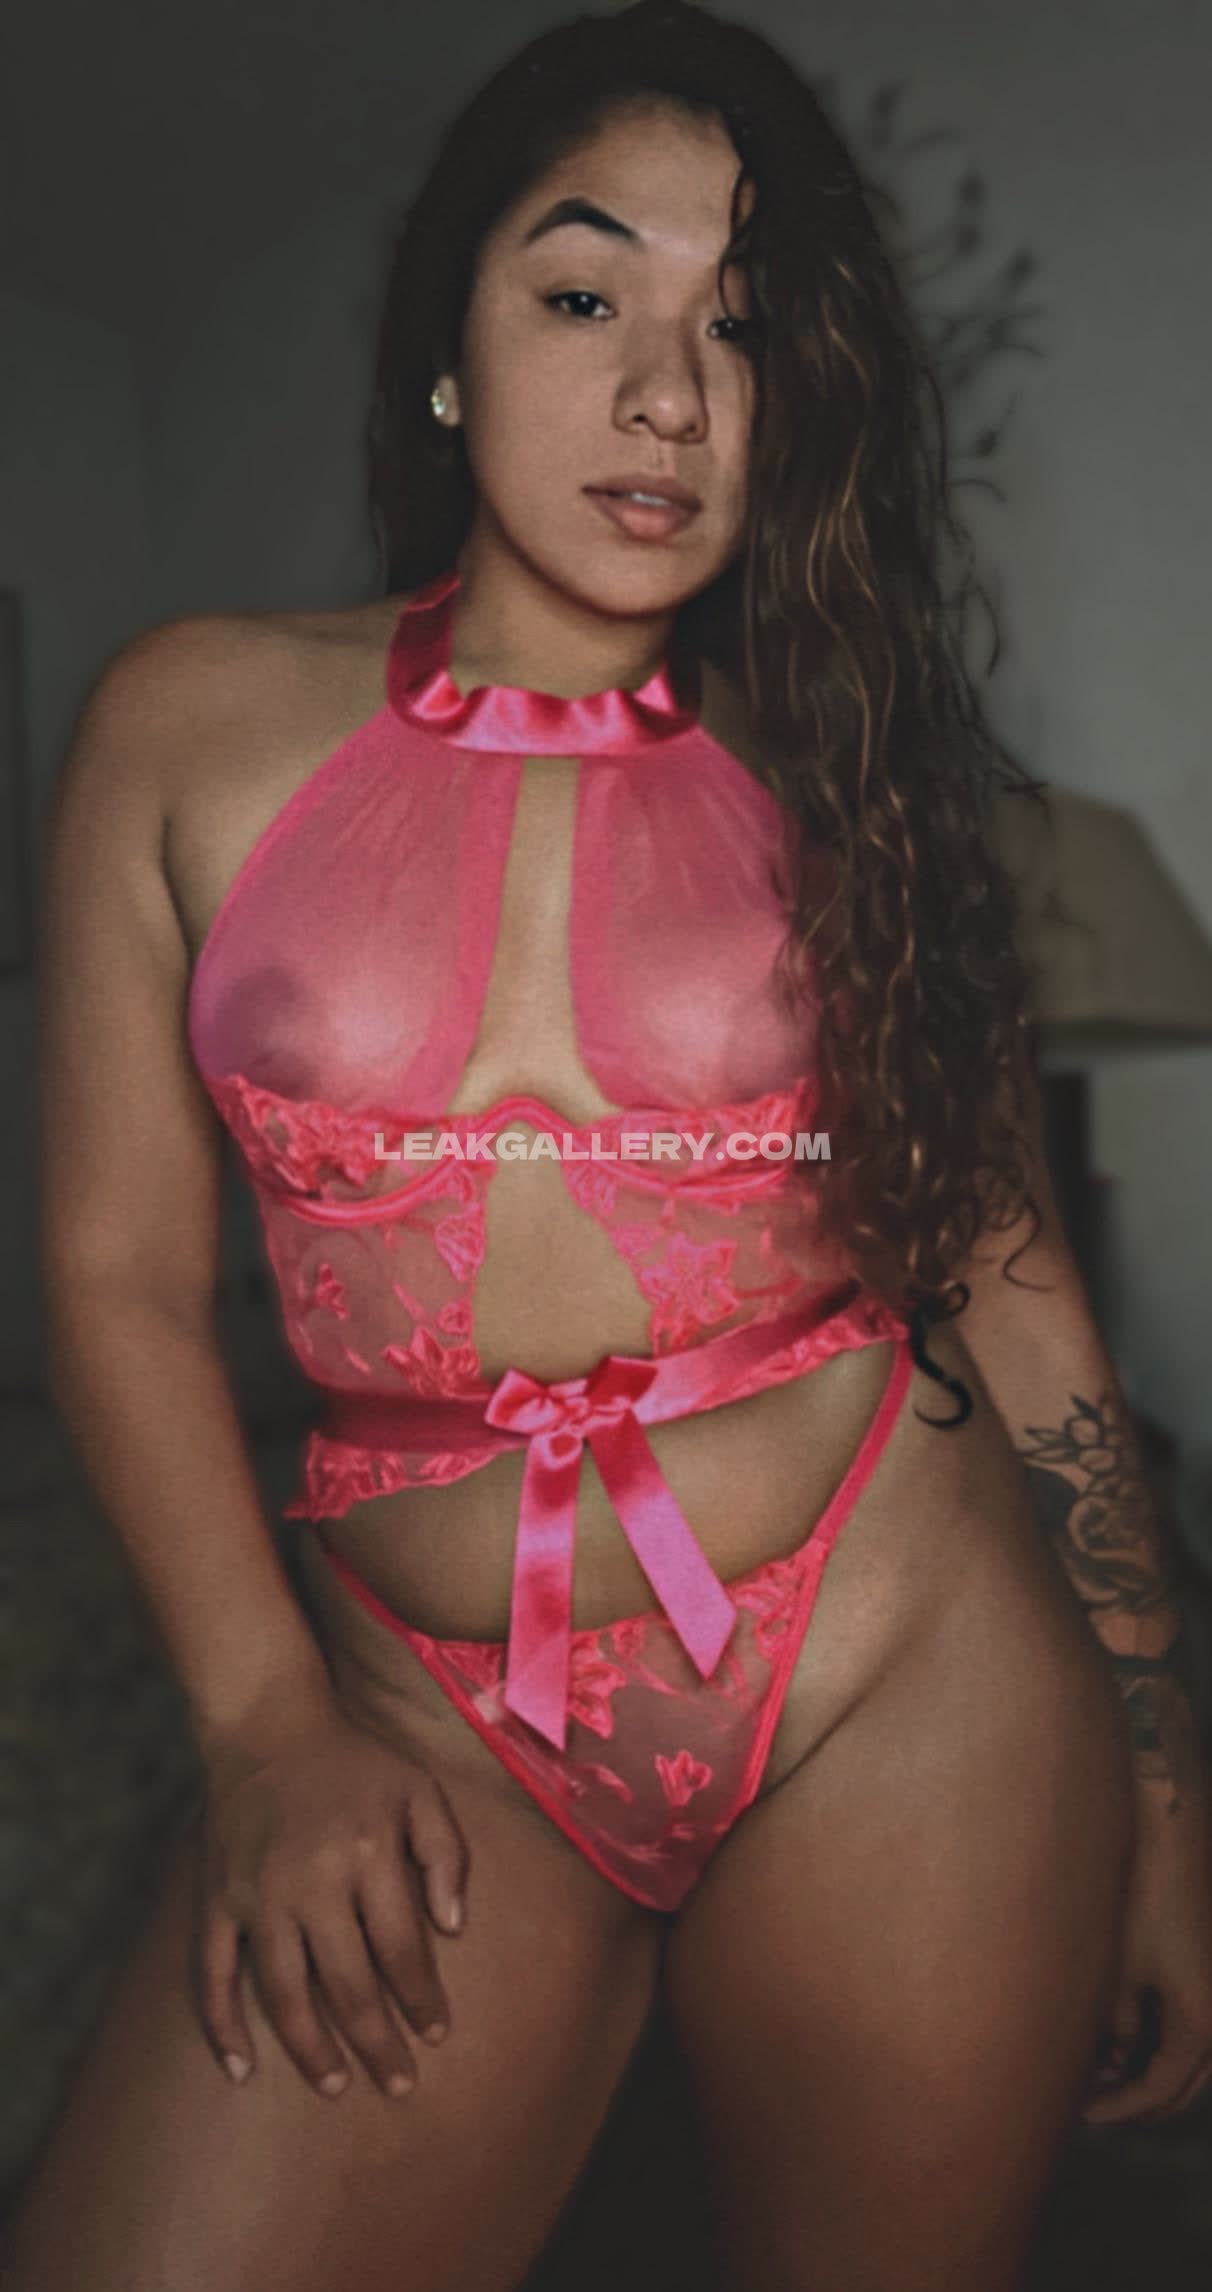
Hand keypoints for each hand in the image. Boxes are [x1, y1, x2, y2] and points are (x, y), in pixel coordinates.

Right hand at [191, 1677, 468, 2100]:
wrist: (268, 1725)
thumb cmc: (355, 1764)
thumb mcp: (419, 1790)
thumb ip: (446, 1854)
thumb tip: (453, 1931)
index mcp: (367, 1854)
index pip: (403, 1949)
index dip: (422, 2000)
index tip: (436, 2036)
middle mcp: (312, 1881)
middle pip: (349, 1985)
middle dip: (377, 2043)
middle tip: (399, 2087)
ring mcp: (258, 1894)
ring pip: (284, 1993)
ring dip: (311, 2048)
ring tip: (336, 2086)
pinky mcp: (217, 1899)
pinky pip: (213, 1973)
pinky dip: (222, 2025)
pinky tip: (241, 2069)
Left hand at [1083, 1770, 1211, 2125]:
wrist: (1170, 1823)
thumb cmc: (1138, 1891)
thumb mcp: (1117, 1965)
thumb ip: (1115, 2023)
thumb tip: (1113, 2053)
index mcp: (1201, 2022)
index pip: (1161, 2090)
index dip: (1120, 2108)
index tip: (1078, 2116)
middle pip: (1183, 2082)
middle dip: (1137, 2097)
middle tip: (1088, 2103)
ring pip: (1187, 2054)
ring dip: (1146, 2067)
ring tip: (1094, 2068)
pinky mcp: (1203, 1963)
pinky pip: (1183, 2020)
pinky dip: (1154, 2035)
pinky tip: (1114, 2030)